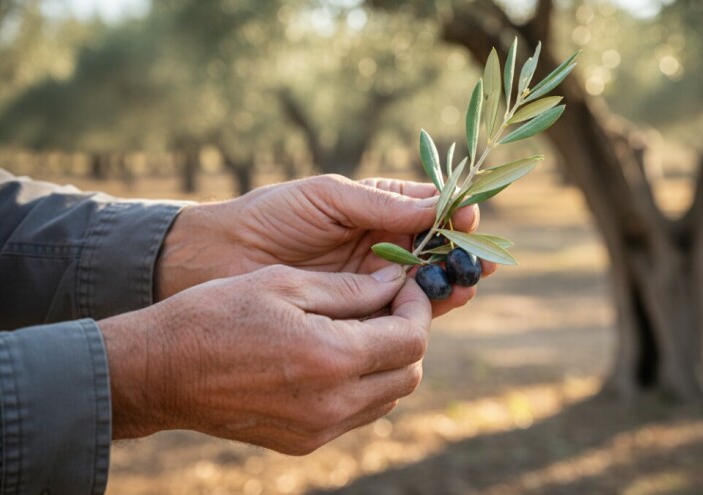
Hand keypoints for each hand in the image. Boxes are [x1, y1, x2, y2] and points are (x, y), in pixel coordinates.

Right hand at [101, 264, 428, 453]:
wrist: (159, 371)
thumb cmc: (216, 314)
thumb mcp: (284, 283)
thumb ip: (350, 287)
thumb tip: (396, 281)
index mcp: (331, 357)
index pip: (411, 339)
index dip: (418, 307)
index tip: (404, 285)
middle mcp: (333, 402)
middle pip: (409, 374)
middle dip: (408, 335)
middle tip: (386, 304)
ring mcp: (319, 429)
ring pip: (388, 397)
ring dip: (388, 363)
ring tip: (360, 328)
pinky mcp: (304, 442)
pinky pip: (358, 414)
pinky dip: (363, 385)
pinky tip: (336, 357)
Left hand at [155, 175, 495, 315]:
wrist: (221, 258)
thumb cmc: (272, 215)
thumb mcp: (328, 198)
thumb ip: (381, 204)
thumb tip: (438, 206)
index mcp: (377, 208)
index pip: (429, 210)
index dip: (453, 215)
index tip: (469, 220)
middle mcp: (382, 245)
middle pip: (435, 251)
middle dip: (461, 256)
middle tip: (481, 264)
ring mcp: (372, 280)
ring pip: (424, 283)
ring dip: (449, 284)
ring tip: (466, 285)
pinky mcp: (358, 312)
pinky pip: (397, 311)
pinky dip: (422, 310)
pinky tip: (438, 306)